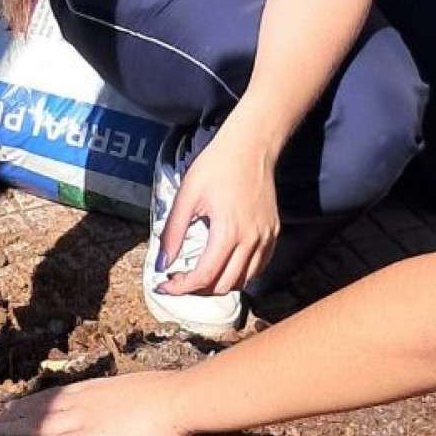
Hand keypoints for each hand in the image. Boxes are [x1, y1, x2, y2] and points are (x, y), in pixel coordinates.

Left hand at [0, 371, 193, 435]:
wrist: (176, 399)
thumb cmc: (167, 393)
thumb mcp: (136, 388)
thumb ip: (120, 396)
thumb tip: (119, 401)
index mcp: (95, 387)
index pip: (55, 394)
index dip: (32, 400)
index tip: (14, 402)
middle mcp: (81, 401)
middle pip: (39, 408)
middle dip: (12, 412)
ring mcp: (81, 421)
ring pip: (36, 425)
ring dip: (10, 427)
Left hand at [155, 126, 278, 295]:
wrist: (251, 146)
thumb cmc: (217, 165)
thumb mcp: (187, 196)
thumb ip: (173, 233)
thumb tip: (162, 264)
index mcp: (228, 232)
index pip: (204, 277)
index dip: (182, 288)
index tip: (165, 286)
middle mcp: (251, 240)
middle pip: (224, 286)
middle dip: (198, 289)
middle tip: (180, 278)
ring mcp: (266, 237)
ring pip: (244, 281)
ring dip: (220, 284)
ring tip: (200, 273)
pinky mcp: (273, 232)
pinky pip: (259, 267)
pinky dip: (240, 274)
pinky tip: (224, 263)